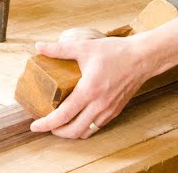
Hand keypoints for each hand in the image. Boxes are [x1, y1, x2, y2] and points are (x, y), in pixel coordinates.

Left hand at [28, 34, 149, 138]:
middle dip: (56, 132)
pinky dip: (85, 127)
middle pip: (73, 131)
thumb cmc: (115, 52)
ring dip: (71, 132)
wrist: (143, 58)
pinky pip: (97, 126)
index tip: (34, 126)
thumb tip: (39, 46)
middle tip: (47, 125)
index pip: (63, 115)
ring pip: (86, 132)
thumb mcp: (85, 47)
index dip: (46, 124)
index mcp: (89, 90)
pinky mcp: (115, 111)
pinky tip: (79, 117)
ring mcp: (108, 110)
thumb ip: (60, 49)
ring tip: (61, 124)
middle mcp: (98, 105)